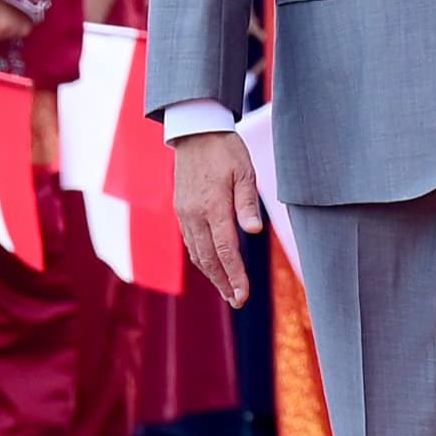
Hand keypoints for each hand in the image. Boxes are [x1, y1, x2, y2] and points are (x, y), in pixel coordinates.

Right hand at [172, 130, 268, 308]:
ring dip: (213, 275)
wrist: (195, 133)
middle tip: (238, 301)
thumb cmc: (226, 151)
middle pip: (210, 259)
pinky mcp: (181, 211)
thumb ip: (247, 203)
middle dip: (224, 283)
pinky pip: (191, 242)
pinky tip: (213, 267)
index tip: (244, 296)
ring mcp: (184, 214)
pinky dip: (202, 259)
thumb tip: (254, 231)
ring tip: (228, 291)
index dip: (236, 276)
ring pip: (198, 253)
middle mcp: (194, 215)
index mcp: (213, 207)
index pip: (226, 251)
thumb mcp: (245, 172)